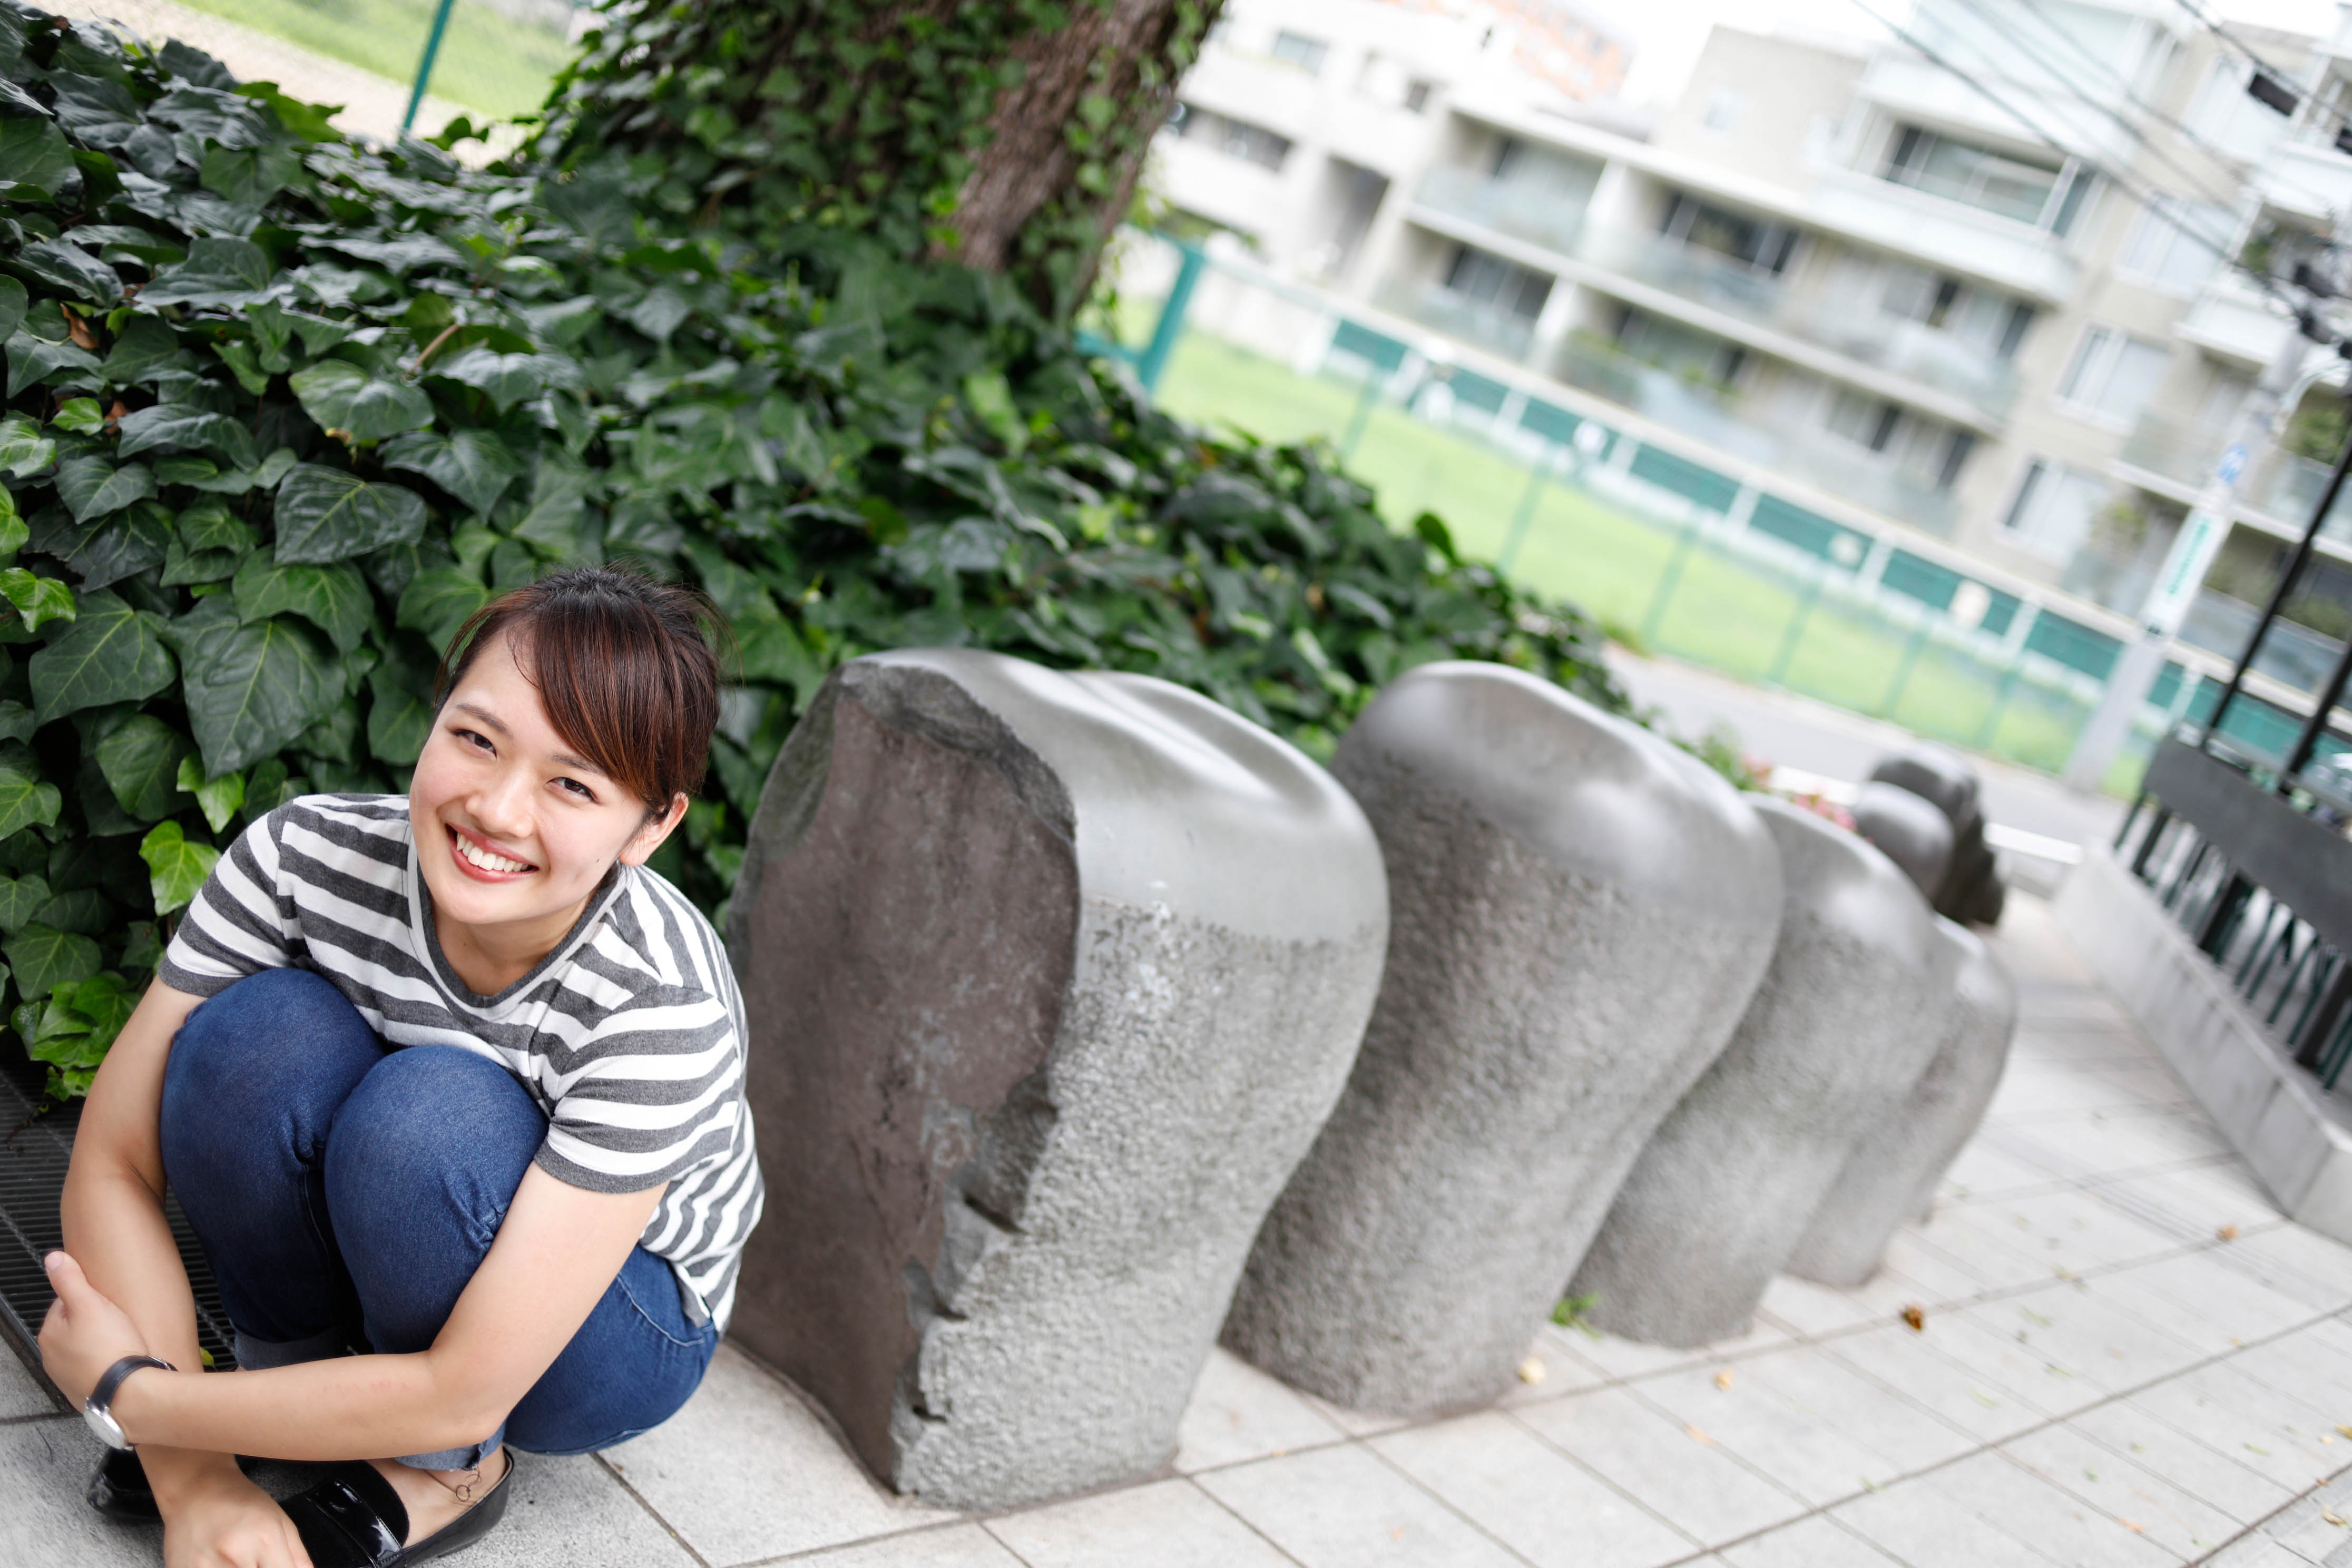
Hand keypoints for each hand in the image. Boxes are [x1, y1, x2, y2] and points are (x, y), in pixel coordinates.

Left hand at [37, 1249, 149, 1404]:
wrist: (128, 1392)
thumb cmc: (111, 1348)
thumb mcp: (90, 1303)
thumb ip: (69, 1279)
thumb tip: (53, 1258)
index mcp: (49, 1333)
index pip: (66, 1303)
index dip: (90, 1298)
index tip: (107, 1303)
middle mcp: (52, 1357)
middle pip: (75, 1326)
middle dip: (95, 1322)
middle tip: (117, 1322)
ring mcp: (67, 1376)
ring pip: (84, 1349)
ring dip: (100, 1344)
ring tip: (121, 1341)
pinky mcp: (84, 1390)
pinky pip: (93, 1369)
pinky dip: (104, 1364)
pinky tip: (119, 1361)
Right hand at [159, 1467, 313, 1567]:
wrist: (195, 1487)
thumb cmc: (240, 1500)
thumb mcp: (279, 1519)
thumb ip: (297, 1553)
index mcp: (265, 1538)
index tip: (276, 1564)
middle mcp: (236, 1553)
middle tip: (256, 1560)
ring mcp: (205, 1565)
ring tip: (238, 1559)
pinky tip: (220, 1561)